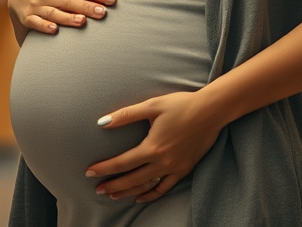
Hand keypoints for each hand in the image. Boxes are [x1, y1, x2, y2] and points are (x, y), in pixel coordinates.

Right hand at [7, 0, 116, 41]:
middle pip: (69, 0)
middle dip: (86, 6)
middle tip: (102, 13)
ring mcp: (36, 5)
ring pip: (54, 12)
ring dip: (68, 17)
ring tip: (83, 21)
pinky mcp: (27, 17)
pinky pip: (36, 23)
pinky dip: (44, 26)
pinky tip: (55, 30)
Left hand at [84, 91, 222, 203]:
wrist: (211, 110)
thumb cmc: (181, 104)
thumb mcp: (152, 105)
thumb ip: (126, 115)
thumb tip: (102, 122)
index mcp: (152, 147)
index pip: (122, 163)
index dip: (104, 168)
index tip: (89, 173)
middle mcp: (163, 162)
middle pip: (132, 179)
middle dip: (113, 185)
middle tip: (97, 189)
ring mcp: (175, 168)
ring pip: (147, 186)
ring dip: (129, 192)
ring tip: (114, 195)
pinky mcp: (184, 169)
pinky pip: (165, 187)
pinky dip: (152, 194)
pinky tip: (141, 197)